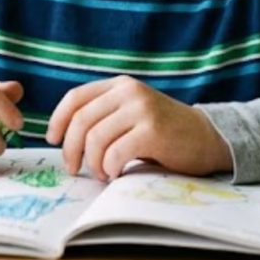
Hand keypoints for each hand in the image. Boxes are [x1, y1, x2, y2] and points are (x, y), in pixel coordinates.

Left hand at [46, 75, 231, 181]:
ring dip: (93, 164)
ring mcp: (141, 108)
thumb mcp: (132, 113)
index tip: (52, 139)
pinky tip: (115, 174)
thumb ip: (105, 115)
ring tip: (102, 173)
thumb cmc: (164, 132)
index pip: (75, 97)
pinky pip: (115, 153)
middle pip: (81, 121)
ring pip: (95, 139)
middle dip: (71, 149)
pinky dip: (109, 168)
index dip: (58, 120)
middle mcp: (128, 91)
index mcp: (119, 85)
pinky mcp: (152, 130)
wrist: (207, 137)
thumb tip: (64, 137)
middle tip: (75, 169)